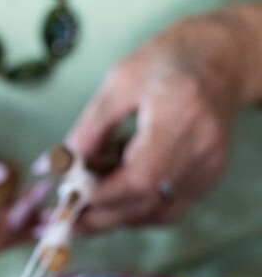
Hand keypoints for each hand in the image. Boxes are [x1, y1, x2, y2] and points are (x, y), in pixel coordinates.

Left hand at [66, 11, 247, 233]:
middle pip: (145, 201)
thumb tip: (56, 166)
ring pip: (154, 212)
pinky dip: (137, 210)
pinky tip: (114, 200)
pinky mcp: (209, 178)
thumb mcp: (119, 82)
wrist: (221, 59)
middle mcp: (200, 147)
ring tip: (84, 205)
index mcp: (180, 114)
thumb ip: (88, 128)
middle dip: (100, 215)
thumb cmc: (168, 61)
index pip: (141, 176)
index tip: (68, 198)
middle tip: (64, 217)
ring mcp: (208, 167)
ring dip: (115, 215)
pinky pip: (168, 210)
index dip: (102, 195)